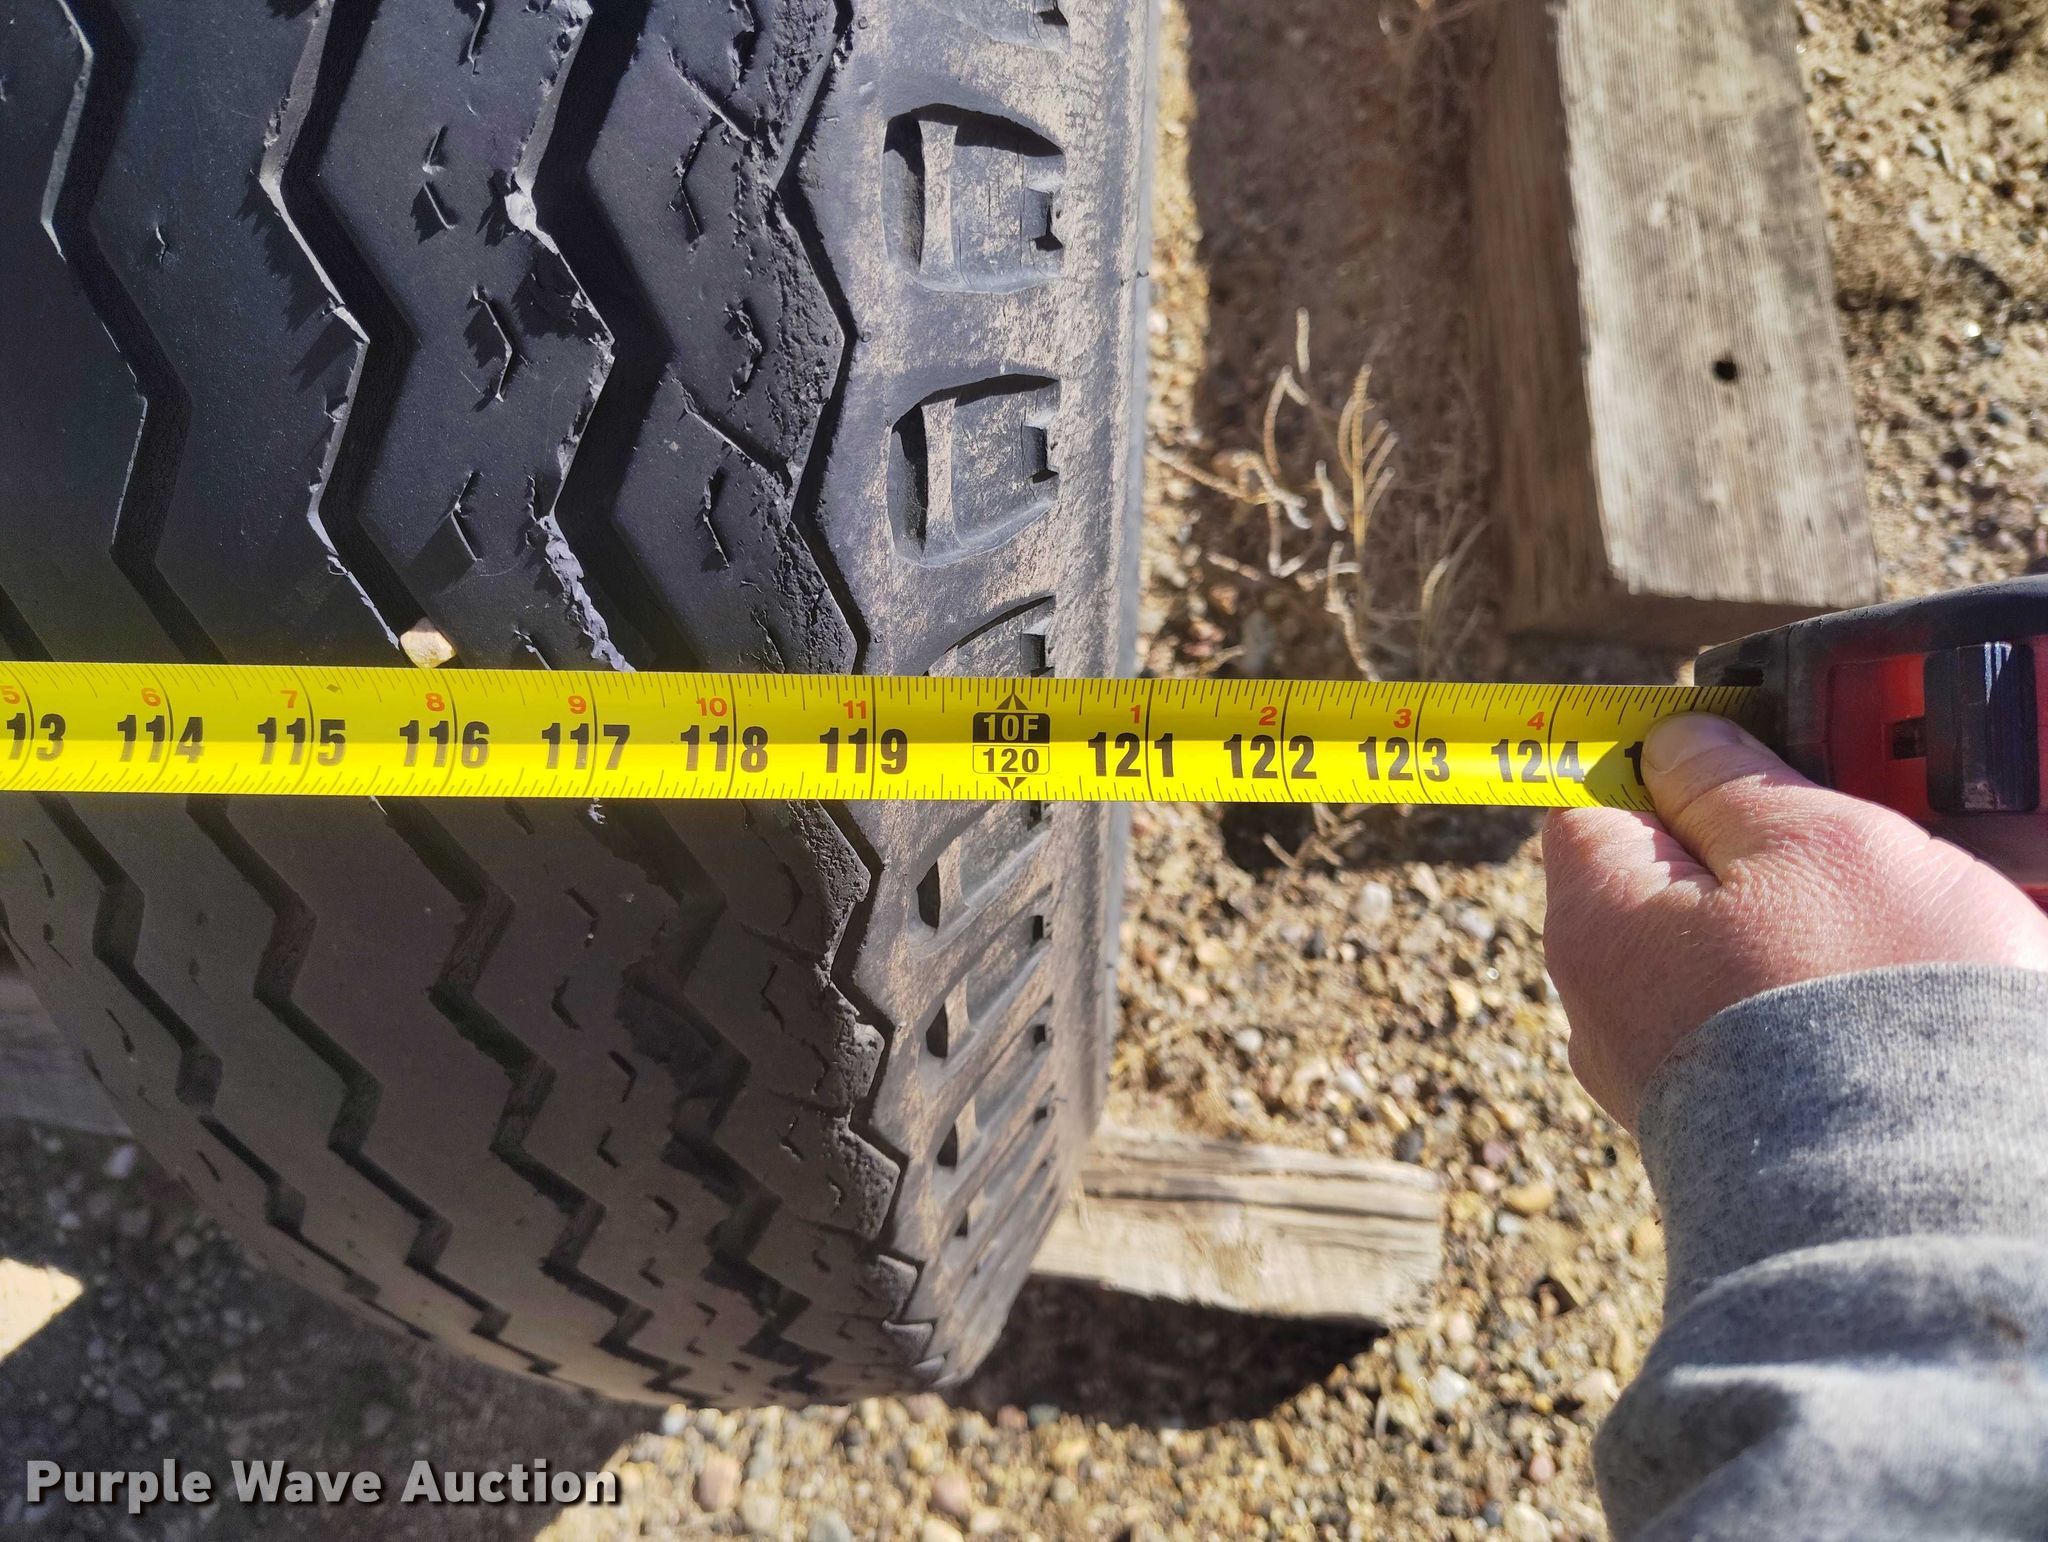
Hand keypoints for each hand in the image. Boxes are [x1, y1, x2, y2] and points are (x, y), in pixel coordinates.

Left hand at [1542, 712, 2047, 1129]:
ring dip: (1804, 930)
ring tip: (1900, 930)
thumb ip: (1729, 779)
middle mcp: (1603, 1006)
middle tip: (1857, 844)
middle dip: (1758, 855)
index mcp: (1597, 921)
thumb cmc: (1864, 1002)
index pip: (1592, 808)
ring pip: (1725, 958)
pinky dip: (1820, 1003)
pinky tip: (1894, 1004)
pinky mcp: (1726, 1129)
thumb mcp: (1810, 838)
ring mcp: (1660, 1076)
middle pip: (1666, 885)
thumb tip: (1673, 744)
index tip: (1753, 767)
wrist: (1926, 1198)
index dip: (1669, 771)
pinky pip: (1766, 1028)